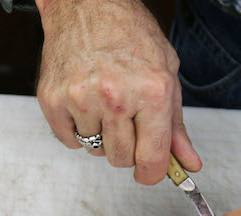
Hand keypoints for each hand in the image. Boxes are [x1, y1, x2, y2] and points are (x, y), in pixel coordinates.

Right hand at [35, 0, 200, 183]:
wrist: (89, 5)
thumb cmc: (131, 35)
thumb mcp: (167, 77)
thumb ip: (176, 127)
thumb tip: (188, 163)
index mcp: (152, 92)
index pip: (151, 158)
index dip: (153, 174)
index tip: (151, 173)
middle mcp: (116, 97)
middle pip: (122, 159)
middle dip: (129, 150)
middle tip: (129, 122)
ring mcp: (81, 98)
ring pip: (96, 151)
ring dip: (104, 137)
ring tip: (107, 104)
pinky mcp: (52, 99)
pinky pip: (69, 141)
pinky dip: (79, 131)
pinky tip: (87, 105)